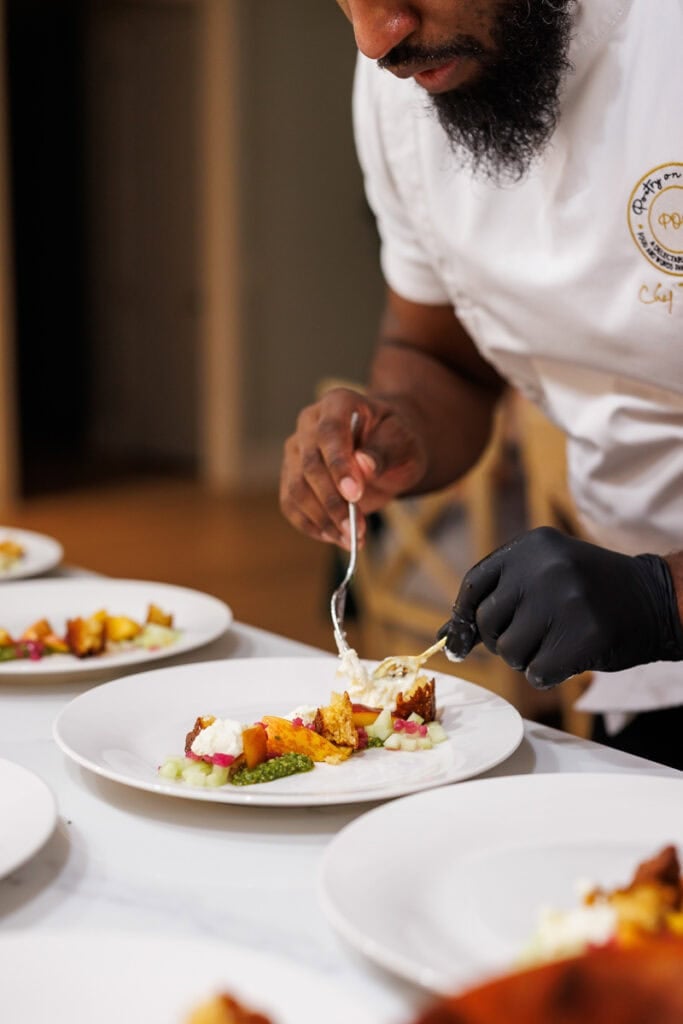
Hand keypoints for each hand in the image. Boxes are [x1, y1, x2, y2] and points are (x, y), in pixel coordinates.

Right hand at [279, 387, 426, 546]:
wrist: (389, 448)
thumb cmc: (397, 440)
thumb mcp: (405, 442)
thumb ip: (385, 451)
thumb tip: (363, 464)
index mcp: (338, 403)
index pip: (329, 432)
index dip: (339, 464)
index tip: (355, 494)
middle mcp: (309, 424)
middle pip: (309, 465)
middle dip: (332, 503)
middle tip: (357, 530)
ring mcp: (297, 451)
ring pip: (296, 489)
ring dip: (322, 520)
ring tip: (352, 540)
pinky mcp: (292, 476)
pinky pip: (291, 504)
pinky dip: (311, 526)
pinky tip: (335, 538)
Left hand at [438, 527, 682, 688]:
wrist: (655, 600)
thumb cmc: (588, 592)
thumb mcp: (545, 575)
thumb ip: (498, 600)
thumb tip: (447, 639)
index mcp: (531, 547)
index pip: (475, 584)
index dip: (465, 615)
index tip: (462, 637)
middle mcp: (544, 568)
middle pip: (488, 622)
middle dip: (502, 640)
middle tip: (532, 636)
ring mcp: (564, 601)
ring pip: (510, 652)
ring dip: (526, 658)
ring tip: (555, 641)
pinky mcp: (582, 636)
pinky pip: (536, 673)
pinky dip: (548, 674)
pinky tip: (570, 657)